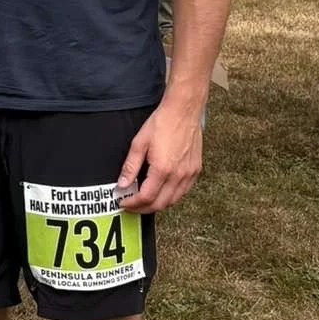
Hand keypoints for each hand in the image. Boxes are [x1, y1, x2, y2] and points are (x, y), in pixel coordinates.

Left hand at [116, 95, 204, 214]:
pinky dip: (171, 197)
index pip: (146, 197)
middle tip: (132, 206)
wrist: (184, 110)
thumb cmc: (162, 123)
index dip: (132, 203)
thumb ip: (130, 166)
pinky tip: (162, 191)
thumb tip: (122, 184)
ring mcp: (189, 174)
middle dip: (143, 208)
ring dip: (158, 204)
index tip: (123, 202)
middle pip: (160, 204)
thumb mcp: (139, 143)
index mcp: (162, 169)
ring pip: (173, 201)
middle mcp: (178, 175)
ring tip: (144, 200)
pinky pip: (183, 192)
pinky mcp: (196, 170)